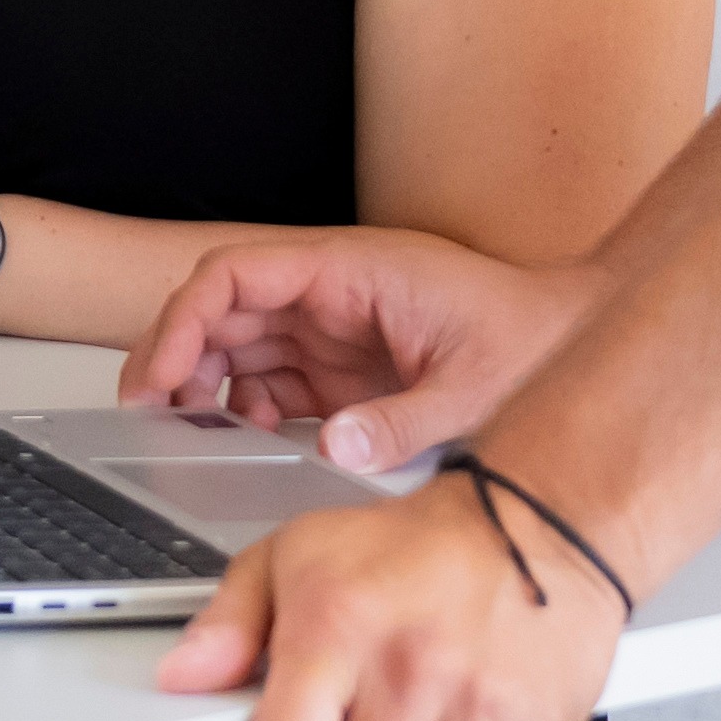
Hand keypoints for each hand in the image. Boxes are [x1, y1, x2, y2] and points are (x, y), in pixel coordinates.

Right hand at [124, 229, 597, 461]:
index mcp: (353, 271)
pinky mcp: (343, 368)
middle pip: (224, 308)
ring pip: (239, 343)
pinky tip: (248, 434)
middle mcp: (333, 294)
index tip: (163, 374)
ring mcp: (335, 330)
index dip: (185, 319)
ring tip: (185, 428)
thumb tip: (336, 449)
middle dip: (175, 353)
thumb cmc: (533, 339)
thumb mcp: (474, 388)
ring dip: (205, 381)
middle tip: (144, 409)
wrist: (575, 341)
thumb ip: (403, 421)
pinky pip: (273, 379)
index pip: (238, 275)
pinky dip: (246, 405)